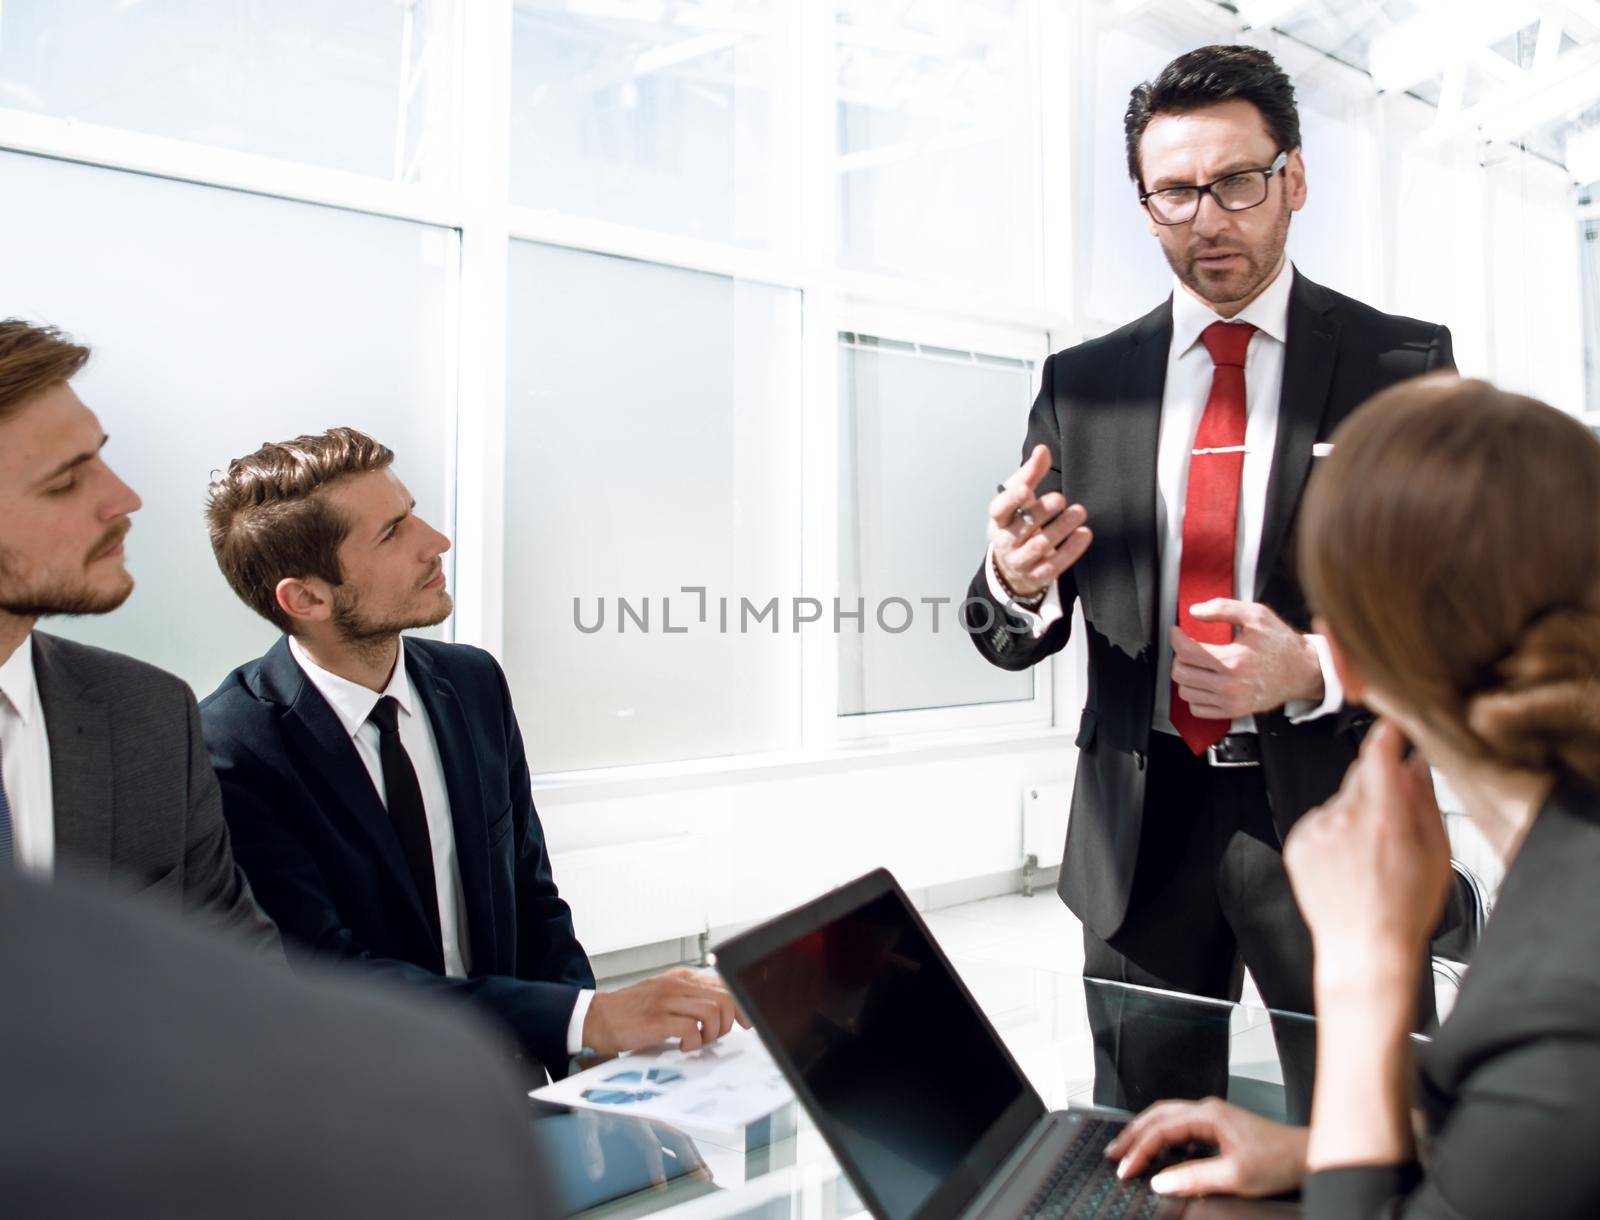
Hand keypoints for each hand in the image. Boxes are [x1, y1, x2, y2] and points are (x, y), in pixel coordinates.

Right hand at [581, 968, 748, 1057]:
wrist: (597, 1017)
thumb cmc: (631, 1011)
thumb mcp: (664, 996)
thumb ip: (689, 999)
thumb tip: (720, 1012)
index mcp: (681, 977)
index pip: (723, 983)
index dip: (740, 1004)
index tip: (745, 1021)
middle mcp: (677, 984)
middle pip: (724, 997)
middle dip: (729, 1022)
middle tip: (717, 1037)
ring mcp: (667, 1000)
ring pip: (713, 1012)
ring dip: (712, 1033)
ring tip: (697, 1042)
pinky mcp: (657, 1019)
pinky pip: (692, 1029)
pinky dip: (693, 1042)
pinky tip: (682, 1047)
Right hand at [989, 443, 1092, 599]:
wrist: (1012, 565)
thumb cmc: (1017, 523)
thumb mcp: (1020, 498)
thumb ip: (1031, 474)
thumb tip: (1042, 450)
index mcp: (998, 519)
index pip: (1000, 509)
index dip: (1011, 500)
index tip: (1026, 489)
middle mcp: (1005, 541)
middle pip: (1022, 527)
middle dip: (1041, 512)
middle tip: (1060, 498)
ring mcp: (1020, 560)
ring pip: (1040, 546)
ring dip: (1060, 528)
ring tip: (1079, 512)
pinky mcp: (1038, 574)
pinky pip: (1055, 564)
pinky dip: (1071, 550)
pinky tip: (1084, 534)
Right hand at [1104, 1098, 1308, 1198]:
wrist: (1306, 1155)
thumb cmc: (1278, 1161)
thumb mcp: (1236, 1176)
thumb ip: (1195, 1178)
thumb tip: (1161, 1182)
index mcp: (1208, 1116)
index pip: (1160, 1130)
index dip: (1140, 1150)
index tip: (1125, 1169)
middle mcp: (1207, 1110)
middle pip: (1157, 1115)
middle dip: (1132, 1134)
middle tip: (1113, 1153)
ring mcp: (1212, 1116)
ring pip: (1166, 1116)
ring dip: (1144, 1131)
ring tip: (1127, 1147)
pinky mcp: (1218, 1126)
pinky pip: (1179, 1124)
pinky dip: (1161, 1134)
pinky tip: (1159, 1148)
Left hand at [1169, 599, 1321, 717]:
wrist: (1302, 671)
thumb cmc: (1281, 643)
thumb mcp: (1256, 615)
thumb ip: (1223, 609)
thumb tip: (1194, 611)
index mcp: (1234, 660)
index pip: (1186, 651)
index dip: (1175, 637)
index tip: (1177, 631)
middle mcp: (1230, 685)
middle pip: (1180, 672)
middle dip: (1179, 656)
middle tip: (1189, 647)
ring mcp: (1230, 702)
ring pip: (1185, 691)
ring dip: (1186, 675)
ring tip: (1198, 664)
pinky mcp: (1232, 712)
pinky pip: (1196, 708)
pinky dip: (1195, 694)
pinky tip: (1204, 681)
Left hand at [1284, 720, 1452, 979]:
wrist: (1365, 948)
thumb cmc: (1404, 909)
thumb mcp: (1436, 852)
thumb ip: (1423, 800)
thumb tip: (1415, 765)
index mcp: (1383, 817)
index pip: (1378, 751)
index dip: (1387, 733)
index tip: (1393, 725)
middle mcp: (1343, 818)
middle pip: (1360, 775)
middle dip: (1379, 785)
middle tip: (1395, 818)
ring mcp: (1316, 830)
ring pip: (1340, 800)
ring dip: (1355, 812)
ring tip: (1371, 853)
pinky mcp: (1298, 843)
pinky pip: (1320, 821)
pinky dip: (1334, 831)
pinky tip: (1350, 860)